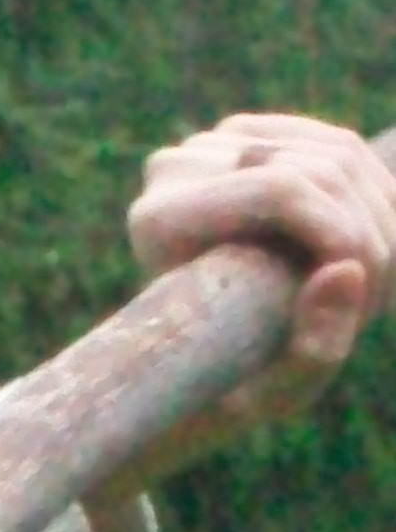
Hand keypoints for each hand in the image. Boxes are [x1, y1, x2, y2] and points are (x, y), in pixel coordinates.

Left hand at [117, 113, 395, 474]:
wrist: (189, 366)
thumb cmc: (230, 390)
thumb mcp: (275, 396)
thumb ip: (313, 354)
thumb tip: (344, 270)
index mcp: (158, 222)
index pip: (281, 191)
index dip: (343, 233)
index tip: (366, 290)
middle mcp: (175, 170)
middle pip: (318, 167)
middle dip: (370, 233)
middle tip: (376, 300)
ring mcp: (209, 144)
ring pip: (339, 151)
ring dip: (382, 219)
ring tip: (373, 283)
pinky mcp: (246, 134)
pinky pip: (338, 145)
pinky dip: (376, 197)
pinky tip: (370, 248)